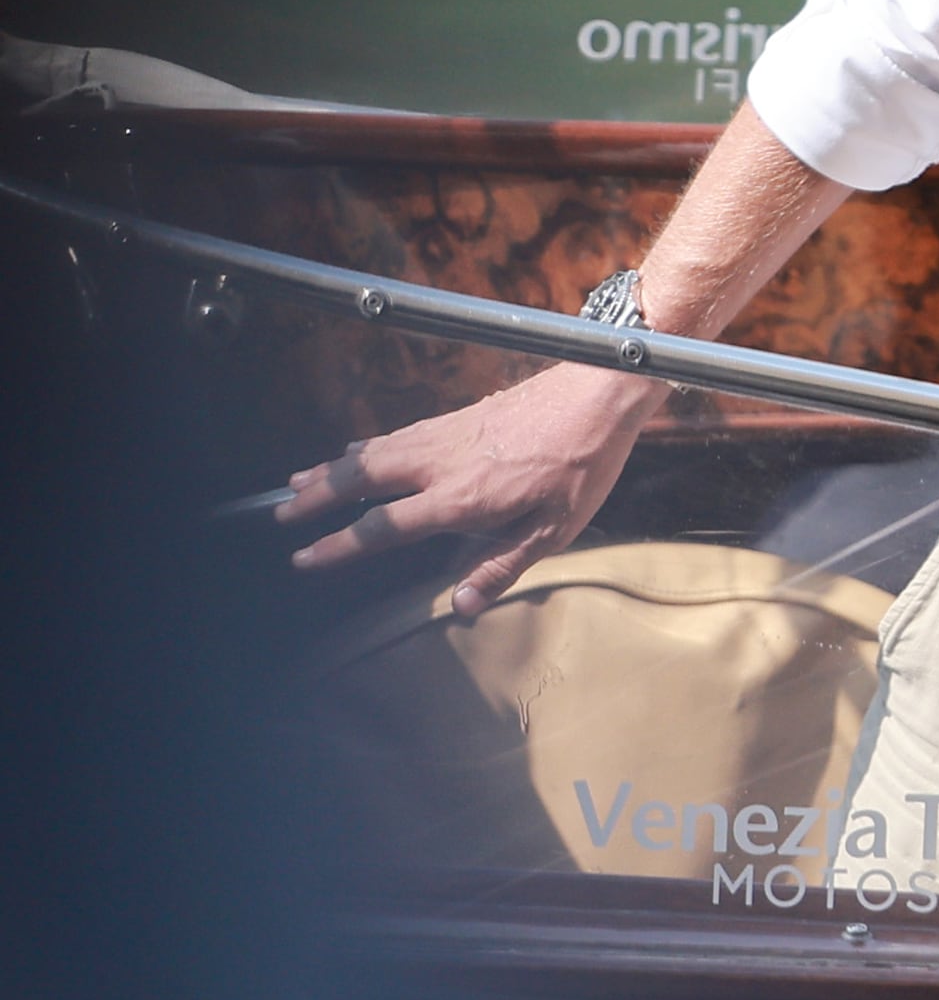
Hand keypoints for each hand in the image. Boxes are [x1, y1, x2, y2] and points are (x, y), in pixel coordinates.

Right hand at [269, 359, 658, 616]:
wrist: (597, 394)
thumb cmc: (583, 465)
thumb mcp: (555, 529)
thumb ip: (502, 567)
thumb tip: (460, 605)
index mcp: (460, 499)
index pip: (382, 527)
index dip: (338, 545)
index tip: (303, 557)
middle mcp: (441, 464)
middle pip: (361, 481)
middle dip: (316, 499)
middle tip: (279, 514)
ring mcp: (445, 435)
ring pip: (373, 453)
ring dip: (331, 470)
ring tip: (296, 483)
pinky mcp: (456, 417)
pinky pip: (396, 434)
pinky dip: (364, 446)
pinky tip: (353, 450)